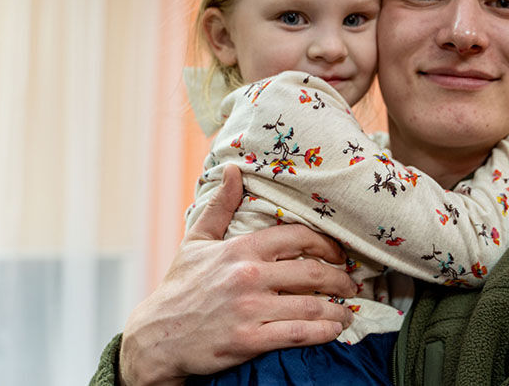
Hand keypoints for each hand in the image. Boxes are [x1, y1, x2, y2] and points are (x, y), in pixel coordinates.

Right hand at [119, 165, 356, 385]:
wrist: (155, 337)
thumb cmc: (179, 287)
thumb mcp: (196, 241)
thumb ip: (220, 206)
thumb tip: (233, 169)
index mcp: (241, 249)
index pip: (299, 237)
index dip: (328, 245)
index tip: (340, 254)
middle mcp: (249, 276)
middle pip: (313, 271)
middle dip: (341, 279)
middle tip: (353, 285)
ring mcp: (250, 309)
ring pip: (311, 305)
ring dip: (338, 309)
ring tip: (347, 312)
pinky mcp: (249, 340)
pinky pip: (298, 334)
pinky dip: (324, 332)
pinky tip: (334, 331)